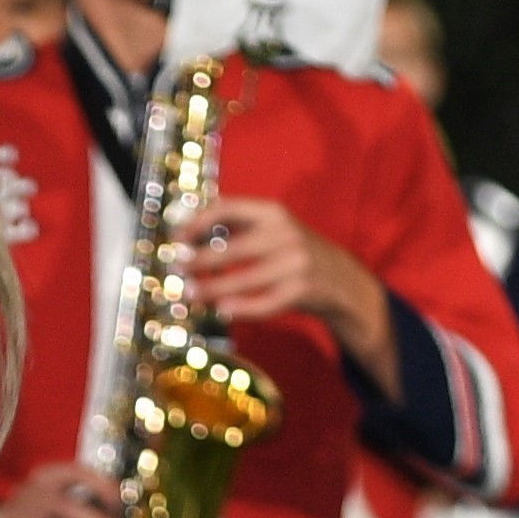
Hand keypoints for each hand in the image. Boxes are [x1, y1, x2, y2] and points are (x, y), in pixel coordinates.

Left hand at [186, 197, 395, 392]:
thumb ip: (237, 228)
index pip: (227, 208)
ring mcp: (296, 263)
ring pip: (244, 279)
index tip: (178, 238)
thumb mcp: (273, 229)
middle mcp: (285, 234)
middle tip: (178, 269)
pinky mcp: (302, 291)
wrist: (340, 278)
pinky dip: (241, 307)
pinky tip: (222, 309)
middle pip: (232, 248)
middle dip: (200, 261)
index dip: (198, 222)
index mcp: (273, 212)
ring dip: (213, 288)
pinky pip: (264, 303)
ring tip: (190, 294)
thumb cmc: (294, 253)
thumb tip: (189, 237)